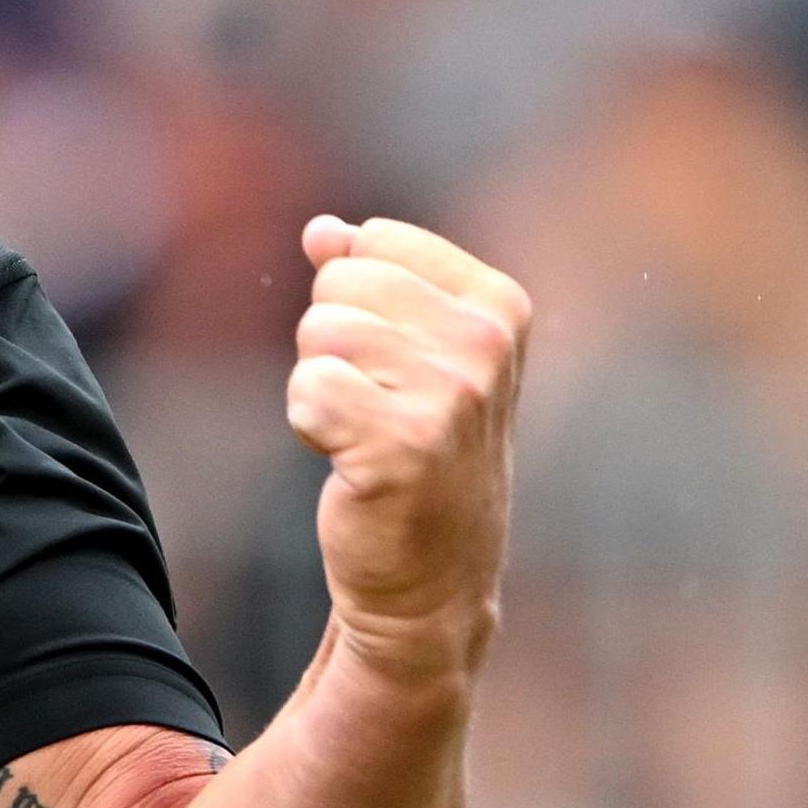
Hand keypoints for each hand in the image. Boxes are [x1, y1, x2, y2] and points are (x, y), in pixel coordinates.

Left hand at [286, 214, 529, 684]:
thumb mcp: (411, 355)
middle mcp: (487, 342)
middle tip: (372, 404)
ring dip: (320, 387)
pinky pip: (307, 389)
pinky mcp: (404, 443)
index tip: (395, 363)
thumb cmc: (417, 454)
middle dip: (331, 342)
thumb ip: (370, 280)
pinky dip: (309, 424)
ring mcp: (453, 393)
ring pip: (319, 334)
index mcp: (500, 304)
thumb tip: (322, 230)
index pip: (375, 241)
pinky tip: (350, 461)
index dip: (356, 301)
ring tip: (365, 433)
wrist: (433, 577)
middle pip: (338, 283)